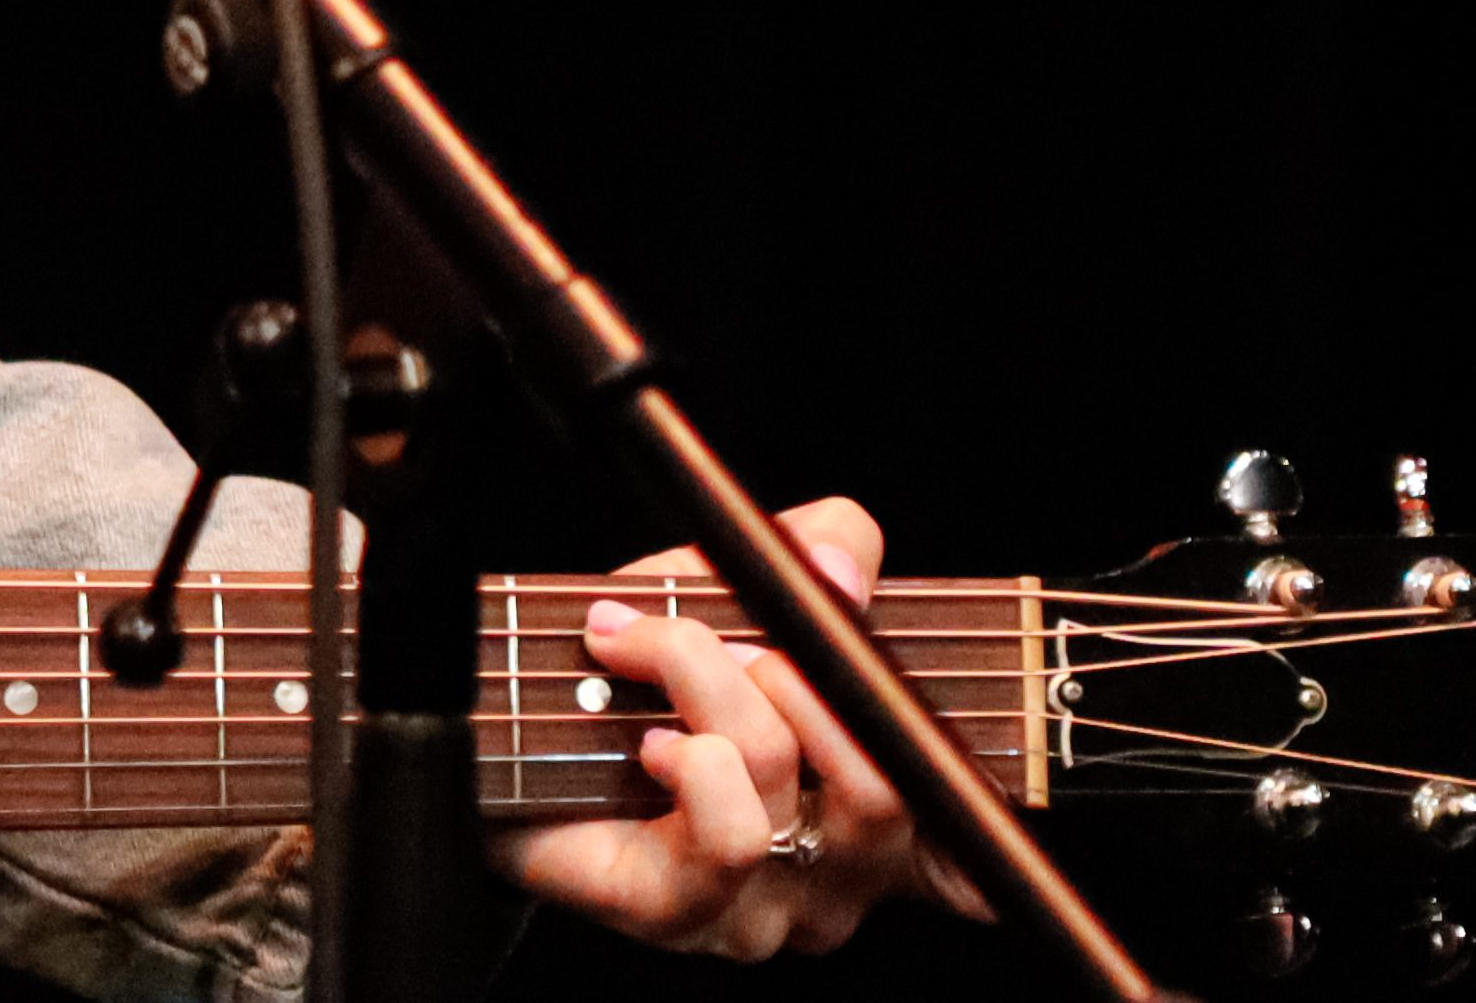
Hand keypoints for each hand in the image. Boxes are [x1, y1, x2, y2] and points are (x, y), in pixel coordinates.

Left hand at [491, 498, 939, 956]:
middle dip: (797, 671)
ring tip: (644, 647)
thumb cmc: (623, 674)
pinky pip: (726, 836)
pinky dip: (689, 757)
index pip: (968, 848)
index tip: (933, 713)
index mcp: (864, 812)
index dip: (981, 796)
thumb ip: (802, 558)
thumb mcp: (718, 588)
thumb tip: (842, 561)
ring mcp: (761, 908)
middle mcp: (833, 877)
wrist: (494, 731)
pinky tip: (646, 736)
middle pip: (886, 783)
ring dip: (707, 679)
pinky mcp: (679, 917)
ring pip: (784, 779)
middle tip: (723, 631)